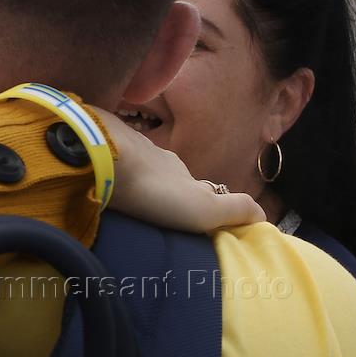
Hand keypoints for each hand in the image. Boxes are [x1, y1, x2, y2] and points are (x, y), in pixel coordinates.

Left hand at [93, 106, 264, 232]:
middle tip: (152, 210)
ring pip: (131, 163)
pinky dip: (104, 169)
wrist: (103, 157)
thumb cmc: (155, 188)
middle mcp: (153, 154)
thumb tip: (263, 213)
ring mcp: (121, 145)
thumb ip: (236, 208)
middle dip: (160, 188)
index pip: (193, 184)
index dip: (196, 198)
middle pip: (161, 173)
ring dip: (130, 178)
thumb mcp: (206, 207)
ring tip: (122, 198)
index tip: (190, 214)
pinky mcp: (92, 142)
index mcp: (179, 169)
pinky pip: (102, 156)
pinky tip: (96, 180)